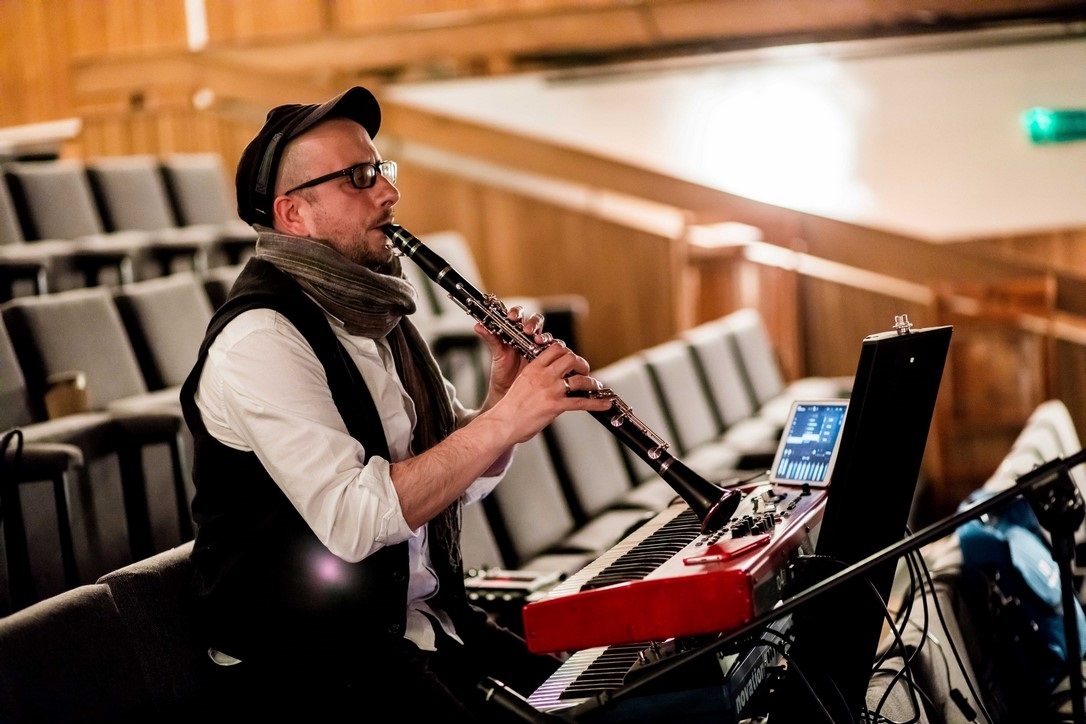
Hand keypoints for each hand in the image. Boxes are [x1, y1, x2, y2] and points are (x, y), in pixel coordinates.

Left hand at [476, 305, 550, 403]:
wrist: (508, 390)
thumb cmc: (502, 370)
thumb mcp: (496, 354)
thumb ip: (490, 338)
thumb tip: (478, 325)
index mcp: (515, 331)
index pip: (518, 315)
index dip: (517, 313)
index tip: (512, 317)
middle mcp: (529, 337)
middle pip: (536, 322)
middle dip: (533, 324)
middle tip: (527, 330)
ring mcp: (539, 347)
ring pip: (546, 335)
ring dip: (544, 336)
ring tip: (539, 342)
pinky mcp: (548, 358)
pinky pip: (556, 351)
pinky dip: (556, 350)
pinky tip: (552, 353)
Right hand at [484, 339, 613, 442]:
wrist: (503, 422)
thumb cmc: (509, 408)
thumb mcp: (521, 384)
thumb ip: (536, 380)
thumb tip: (548, 384)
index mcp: (533, 368)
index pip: (555, 349)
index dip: (566, 351)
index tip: (570, 359)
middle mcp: (543, 375)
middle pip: (570, 358)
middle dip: (580, 363)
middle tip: (584, 370)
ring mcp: (551, 390)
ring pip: (579, 379)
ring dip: (591, 382)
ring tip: (596, 386)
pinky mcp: (556, 405)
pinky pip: (581, 402)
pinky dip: (597, 403)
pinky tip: (605, 404)